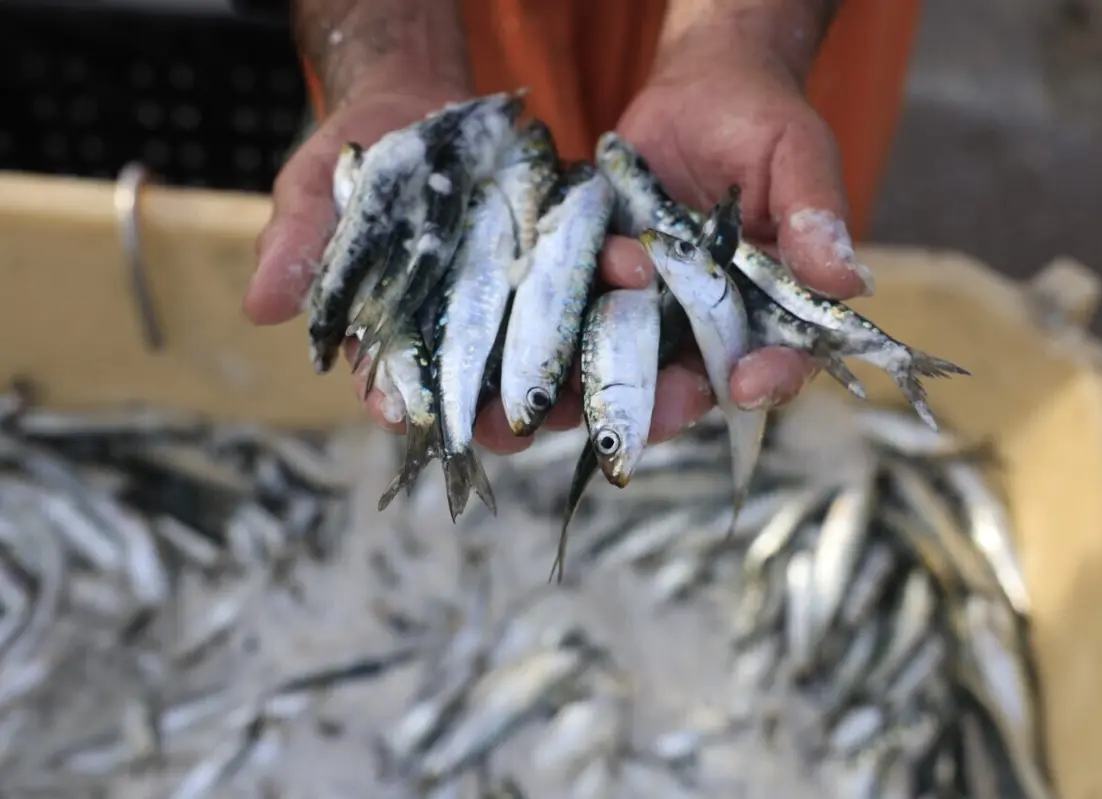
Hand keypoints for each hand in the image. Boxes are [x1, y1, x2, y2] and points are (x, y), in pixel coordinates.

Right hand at [244, 61, 572, 454]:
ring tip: (583, 379)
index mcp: (394, 332)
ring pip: (543, 347)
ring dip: (568, 366)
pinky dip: (608, 280)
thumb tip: (260, 306)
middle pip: (479, 387)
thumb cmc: (356, 163)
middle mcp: (459, 330)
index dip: (398, 404)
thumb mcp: (316, 195)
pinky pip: (586, 279)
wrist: (418, 106)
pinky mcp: (554, 260)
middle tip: (510, 428)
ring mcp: (511, 299)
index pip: (392, 383)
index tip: (405, 418)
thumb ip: (297, 247)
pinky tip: (627, 274)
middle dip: (495, 413)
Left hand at [597, 29, 874, 442]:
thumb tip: (849, 281)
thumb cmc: (761, 120)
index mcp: (774, 306)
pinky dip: (558, 334)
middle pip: (696, 384)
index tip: (747, 383)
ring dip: (600, 388)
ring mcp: (655, 309)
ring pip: (631, 366)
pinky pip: (580, 319)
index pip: (782, 359)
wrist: (695, 89)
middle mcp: (714, 322)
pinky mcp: (605, 285)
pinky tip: (534, 341)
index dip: (769, 380)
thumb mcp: (797, 155)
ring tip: (570, 402)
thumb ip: (814, 216)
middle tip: (643, 417)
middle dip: (668, 405)